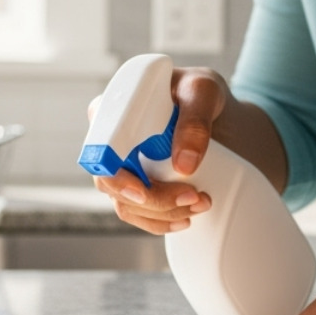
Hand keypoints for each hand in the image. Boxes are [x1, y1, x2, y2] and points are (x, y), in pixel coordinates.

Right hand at [90, 67, 225, 234]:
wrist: (214, 112)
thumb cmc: (200, 93)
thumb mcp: (203, 92)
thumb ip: (195, 122)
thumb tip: (184, 166)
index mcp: (113, 111)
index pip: (101, 148)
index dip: (115, 174)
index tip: (142, 191)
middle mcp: (110, 141)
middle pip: (112, 183)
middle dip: (153, 199)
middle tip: (193, 197)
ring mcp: (122, 166)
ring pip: (126, 204)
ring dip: (162, 213)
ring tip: (200, 203)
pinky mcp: (138, 185)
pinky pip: (138, 213)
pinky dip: (160, 222)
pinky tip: (185, 219)